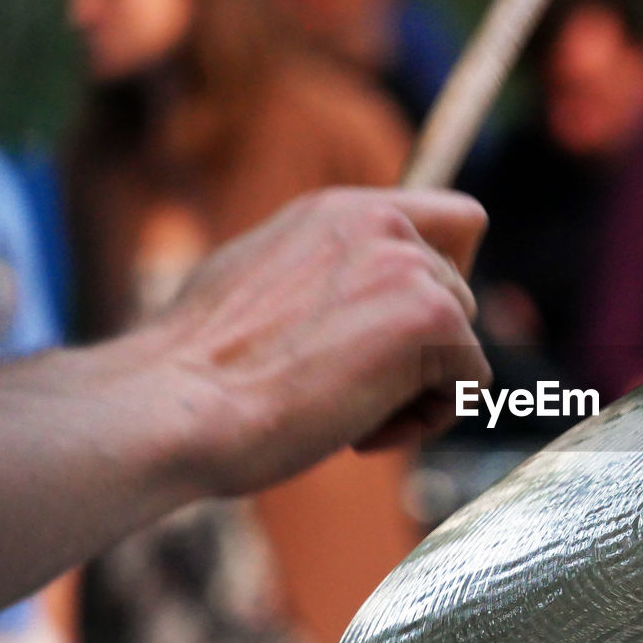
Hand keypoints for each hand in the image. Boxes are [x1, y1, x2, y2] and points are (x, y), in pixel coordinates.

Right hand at [141, 187, 491, 497]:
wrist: (173, 406)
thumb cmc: (197, 371)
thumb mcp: (256, 285)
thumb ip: (322, 275)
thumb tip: (350, 298)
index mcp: (341, 211)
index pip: (457, 220)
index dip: (449, 277)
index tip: (405, 326)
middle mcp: (383, 224)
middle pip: (461, 297)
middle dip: (418, 353)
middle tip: (344, 390)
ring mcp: (412, 268)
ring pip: (462, 346)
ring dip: (415, 391)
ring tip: (342, 412)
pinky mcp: (433, 319)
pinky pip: (469, 386)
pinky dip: (424, 422)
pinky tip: (358, 431)